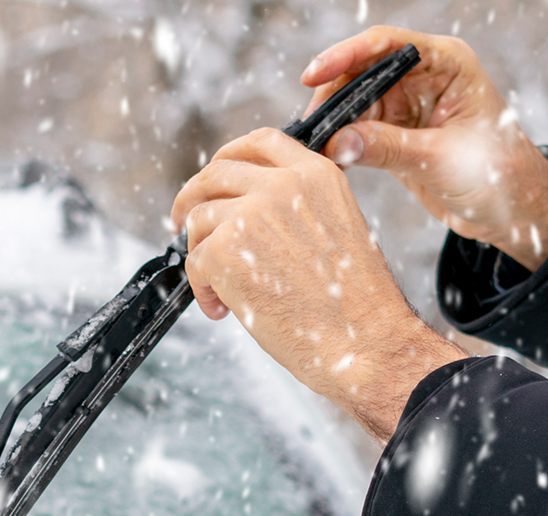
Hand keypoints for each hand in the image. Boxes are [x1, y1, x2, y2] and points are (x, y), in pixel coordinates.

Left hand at [170, 128, 465, 442]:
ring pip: (199, 220)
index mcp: (317, 174)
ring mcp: (251, 213)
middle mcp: (283, 184)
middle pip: (215, 173)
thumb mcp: (336, 228)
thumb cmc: (353, 303)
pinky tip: (225, 310)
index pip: (260, 142)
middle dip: (192, 199)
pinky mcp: (224, 249)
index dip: (228, 157)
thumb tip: (241, 207)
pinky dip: (201, 288)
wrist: (365, 342)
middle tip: (182, 226)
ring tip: (225, 293)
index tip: (213, 180)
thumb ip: (295, 205)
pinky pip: (193, 260)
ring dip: (201, 255)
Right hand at [304, 27, 547, 270]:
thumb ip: (388, 148)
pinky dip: (339, 144)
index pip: (387, 45)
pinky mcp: (396, 134)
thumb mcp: (440, 159)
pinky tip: (326, 161)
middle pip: (361, 73)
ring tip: (314, 151)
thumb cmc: (497, 173)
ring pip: (354, 104)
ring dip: (332, 124)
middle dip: (332, 98)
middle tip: (309, 130)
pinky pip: (357, 131)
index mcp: (446, 63)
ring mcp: (408, 105)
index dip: (346, 56)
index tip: (313, 76)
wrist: (513, 210)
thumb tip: (336, 142)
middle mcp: (423, 77)